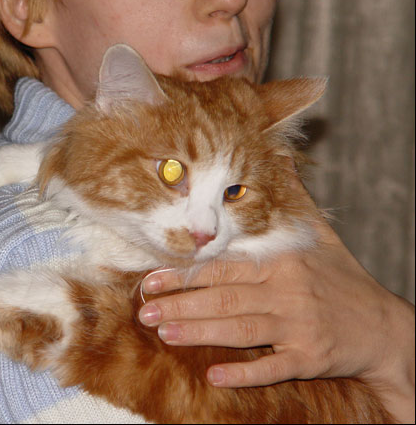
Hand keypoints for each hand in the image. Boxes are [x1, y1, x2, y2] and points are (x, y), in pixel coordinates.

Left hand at [139, 175, 414, 422]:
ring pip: (240, 329)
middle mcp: (287, 289)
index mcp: (282, 259)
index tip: (151, 279)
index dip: (185, 272)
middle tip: (146, 311)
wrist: (383, 326)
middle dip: (181, 304)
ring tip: (164, 334)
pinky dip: (245, 374)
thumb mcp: (320, 232)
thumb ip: (294, 195)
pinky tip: (215, 377)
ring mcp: (299, 325)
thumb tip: (280, 153)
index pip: (224, 266)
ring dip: (199, 333)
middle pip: (225, 297)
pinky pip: (273, 367)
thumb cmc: (342, 277)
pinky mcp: (310, 358)